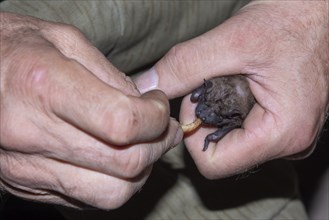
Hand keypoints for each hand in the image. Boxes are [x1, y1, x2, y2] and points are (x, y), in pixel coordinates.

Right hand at [0, 12, 181, 208]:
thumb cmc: (12, 49)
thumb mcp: (63, 41)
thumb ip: (111, 75)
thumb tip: (145, 106)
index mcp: (44, 86)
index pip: (123, 122)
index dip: (155, 118)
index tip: (159, 107)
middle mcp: (33, 134)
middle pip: (124, 163)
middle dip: (158, 146)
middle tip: (163, 128)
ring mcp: (27, 168)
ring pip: (111, 194)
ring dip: (140, 172)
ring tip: (143, 146)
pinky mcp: (27, 185)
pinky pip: (86, 199)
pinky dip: (113, 182)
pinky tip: (113, 158)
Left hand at [134, 1, 328, 177]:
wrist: (319, 12)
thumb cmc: (290, 21)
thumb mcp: (233, 40)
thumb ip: (184, 66)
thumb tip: (147, 85)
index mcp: (282, 134)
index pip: (213, 164)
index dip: (194, 133)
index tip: (197, 98)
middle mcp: (288, 144)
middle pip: (222, 153)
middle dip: (206, 120)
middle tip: (214, 82)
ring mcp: (286, 136)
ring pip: (232, 142)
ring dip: (219, 113)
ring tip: (230, 79)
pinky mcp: (282, 125)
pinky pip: (245, 131)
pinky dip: (231, 111)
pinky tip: (239, 84)